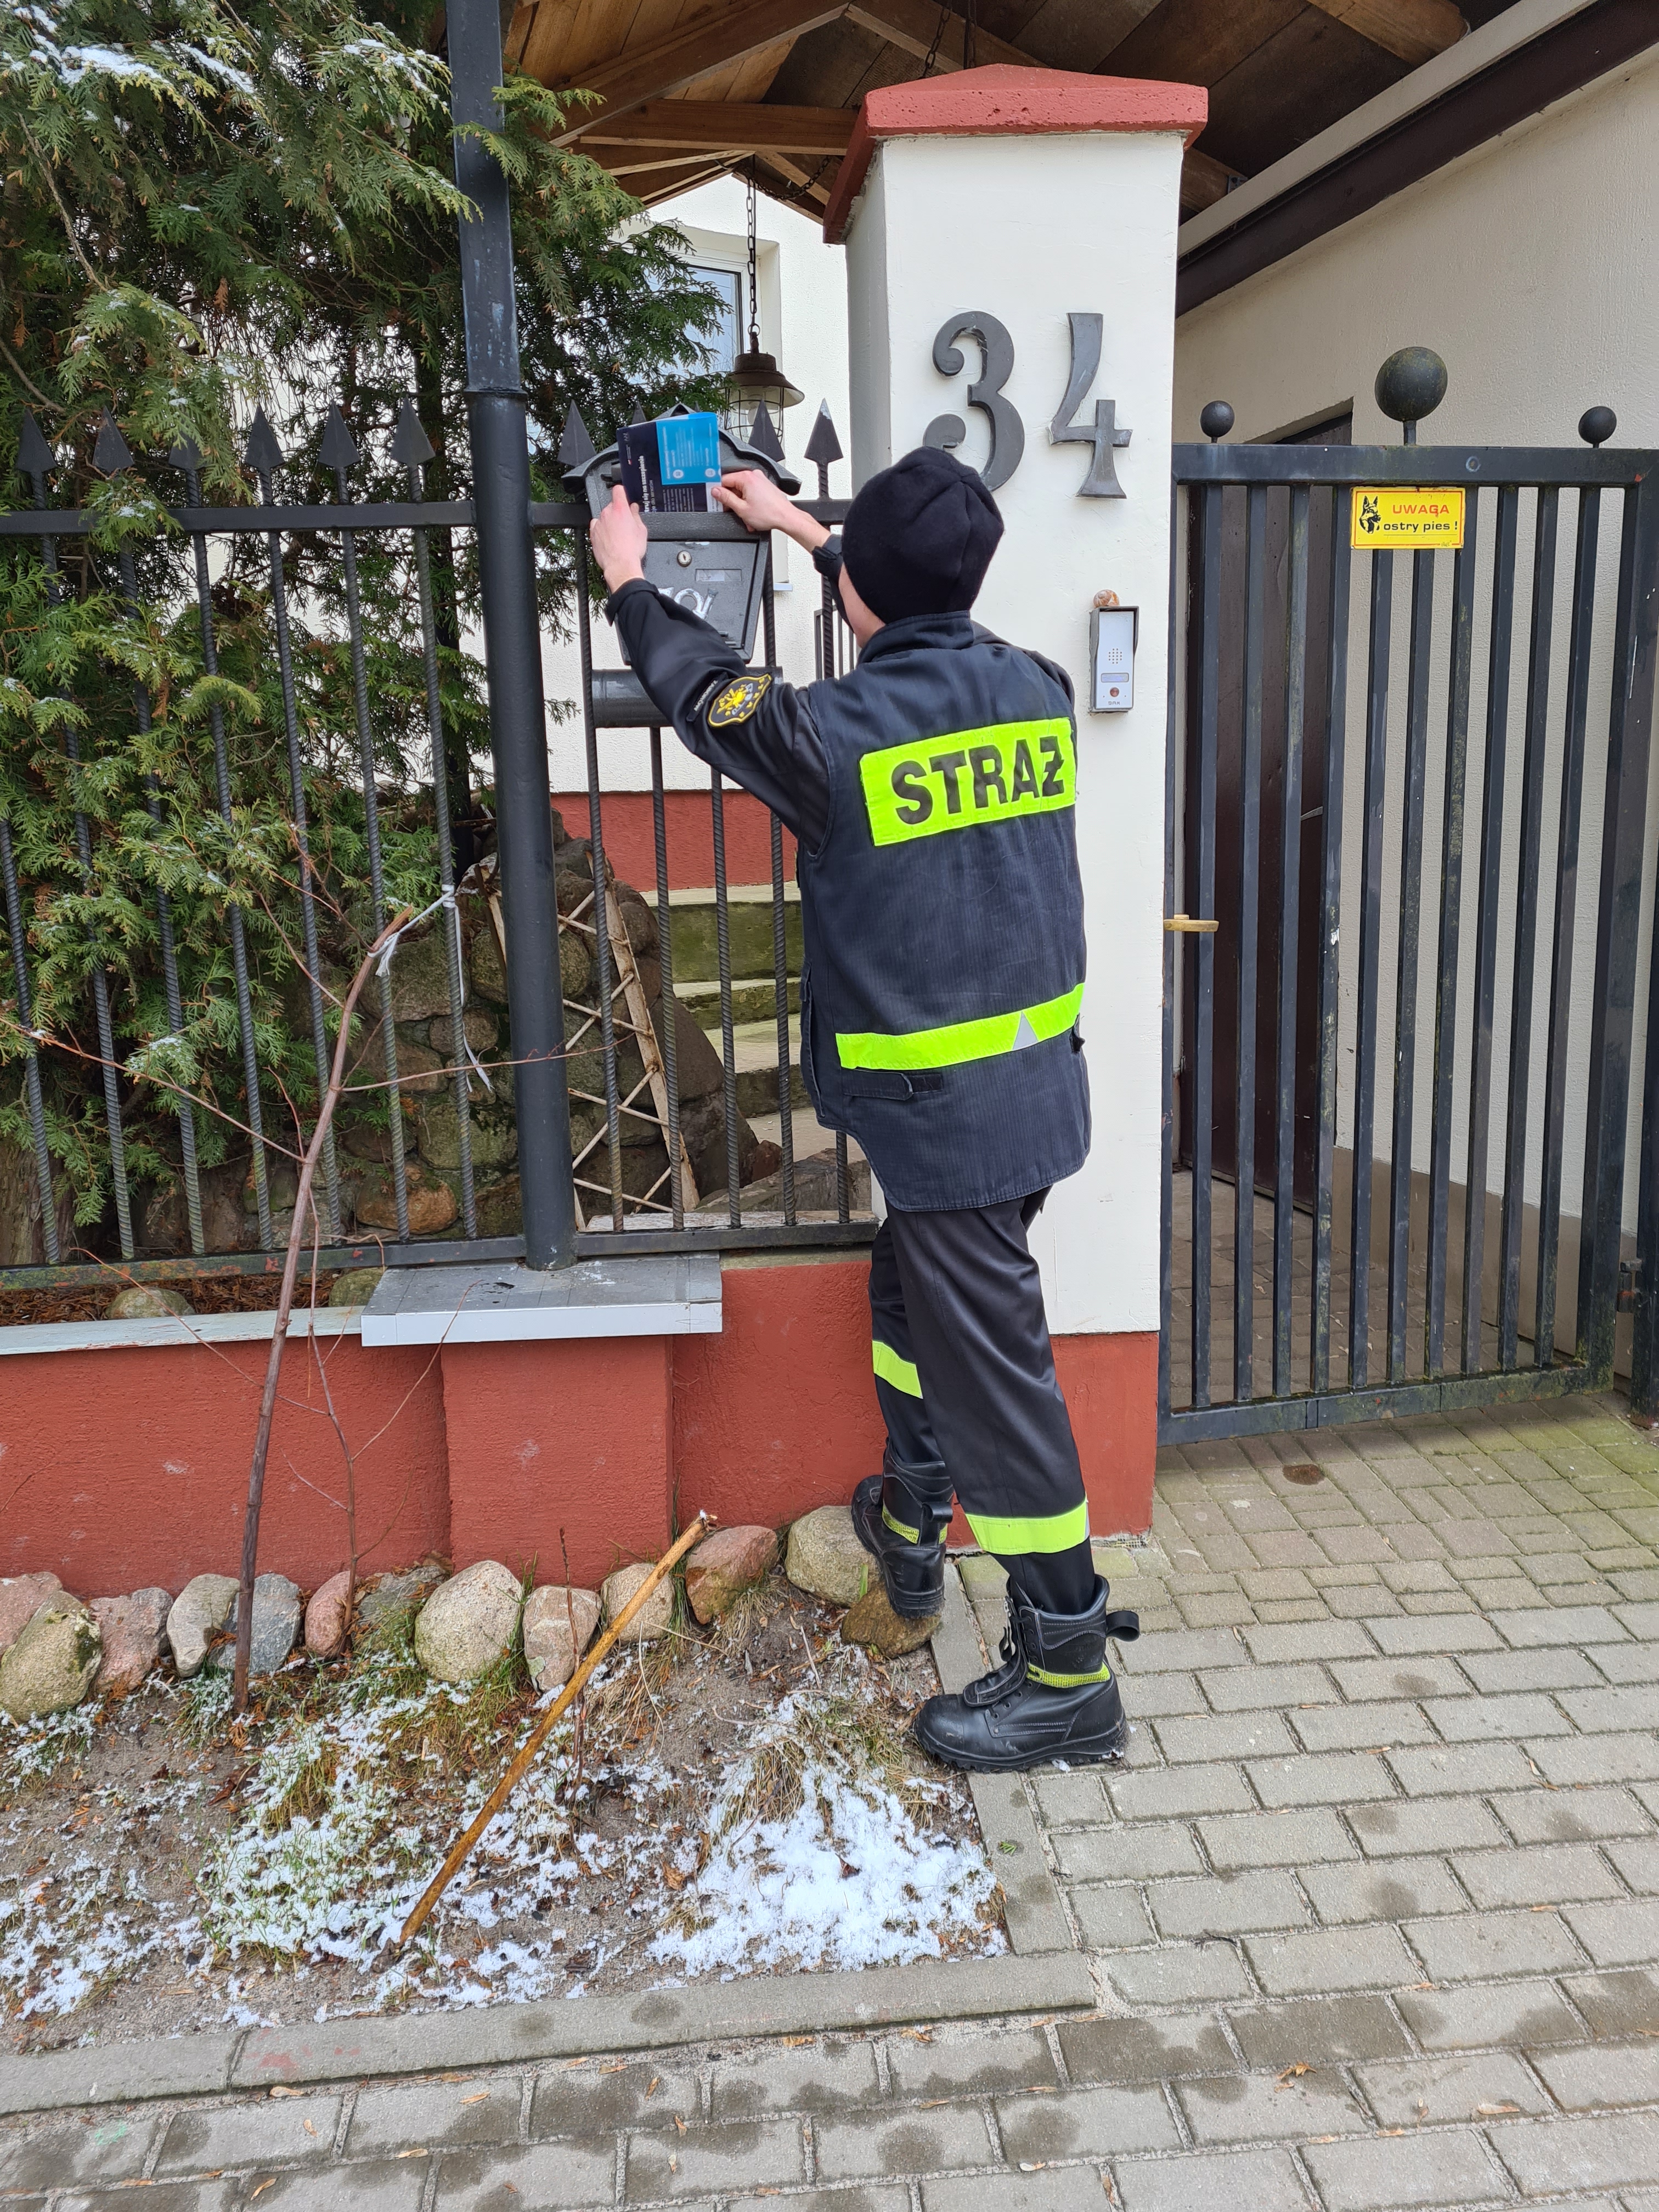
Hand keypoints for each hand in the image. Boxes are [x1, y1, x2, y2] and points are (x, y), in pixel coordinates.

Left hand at [589, 483, 647, 591]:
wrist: (620, 565)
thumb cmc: (631, 550)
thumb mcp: (641, 530)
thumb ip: (636, 515)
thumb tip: (634, 509)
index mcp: (620, 509)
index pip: (618, 490)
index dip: (621, 492)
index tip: (623, 496)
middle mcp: (607, 513)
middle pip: (611, 506)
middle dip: (618, 512)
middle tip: (625, 524)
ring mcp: (599, 523)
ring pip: (604, 517)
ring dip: (610, 522)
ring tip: (618, 535)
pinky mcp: (593, 534)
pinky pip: (597, 527)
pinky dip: (602, 530)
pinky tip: (609, 538)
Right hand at [711, 469, 827, 550]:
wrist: (787, 518)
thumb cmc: (770, 514)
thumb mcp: (741, 509)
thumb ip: (726, 498)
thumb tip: (716, 491)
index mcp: (746, 478)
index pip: (724, 480)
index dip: (718, 491)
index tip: (716, 499)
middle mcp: (754, 476)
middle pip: (733, 486)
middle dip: (732, 500)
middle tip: (732, 511)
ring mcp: (760, 480)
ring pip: (742, 491)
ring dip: (741, 505)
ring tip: (746, 517)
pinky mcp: (765, 486)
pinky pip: (751, 493)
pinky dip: (749, 503)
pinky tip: (751, 514)